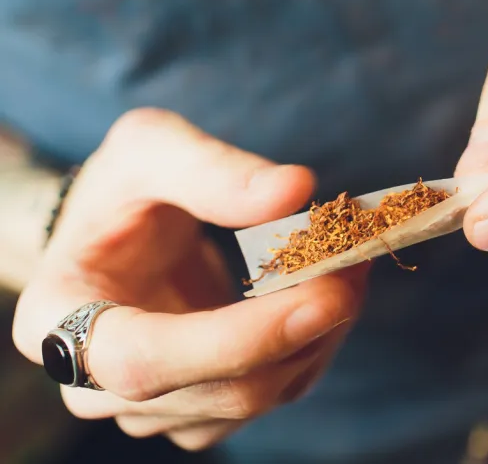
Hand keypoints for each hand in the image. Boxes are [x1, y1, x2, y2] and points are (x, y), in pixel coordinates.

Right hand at [12, 108, 367, 449]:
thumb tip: (296, 190)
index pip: (144, 360)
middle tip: (358, 260)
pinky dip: (317, 341)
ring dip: (323, 332)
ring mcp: (159, 408)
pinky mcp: (207, 408)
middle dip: (306, 327)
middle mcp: (102, 388)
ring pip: (262, 395)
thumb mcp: (146, 150)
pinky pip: (276, 389)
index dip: (236, 340)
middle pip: (223, 389)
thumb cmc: (120, 192)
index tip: (319, 297)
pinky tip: (331, 293)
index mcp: (60, 322)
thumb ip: (210, 167)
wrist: (115, 236)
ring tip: (351, 264)